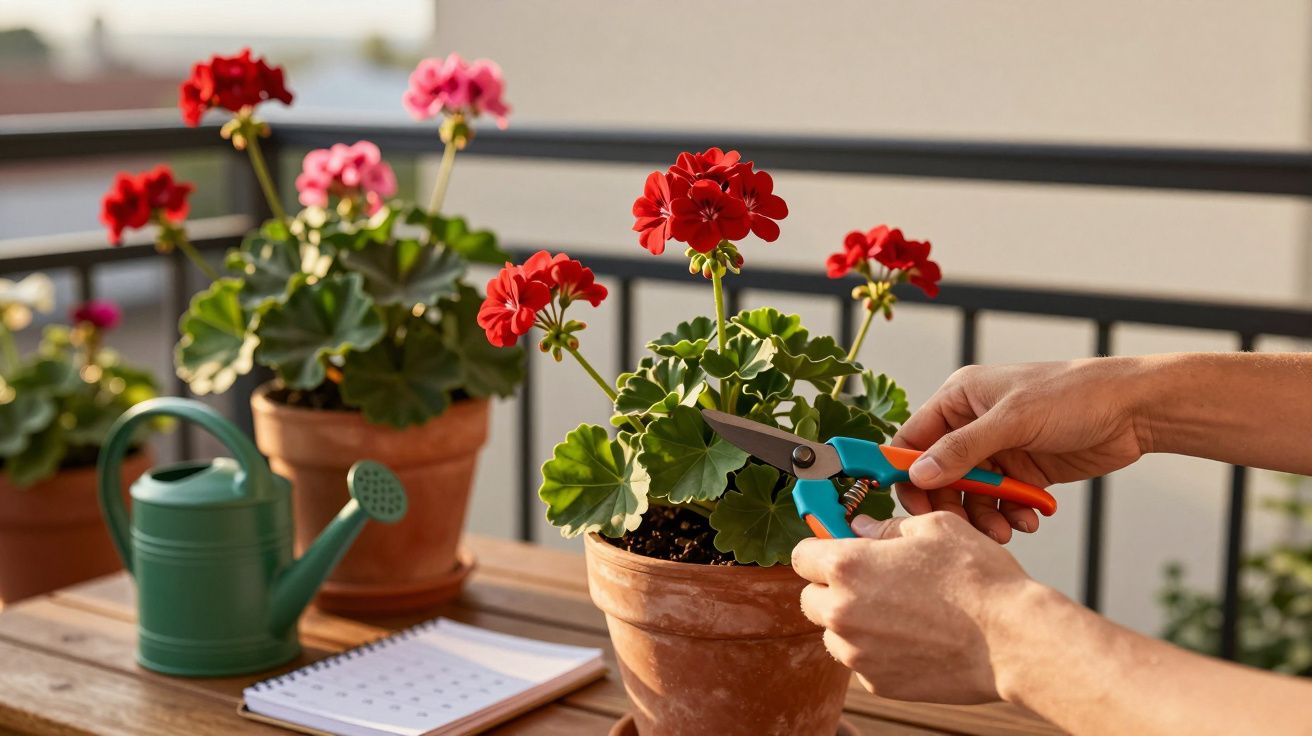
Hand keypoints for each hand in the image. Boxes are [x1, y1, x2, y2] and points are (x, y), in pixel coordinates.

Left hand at [793, 512, 1033, 703]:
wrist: (1013, 639)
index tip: (833, 551)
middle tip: (871, 582)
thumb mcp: (933, 528)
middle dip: (831, 589)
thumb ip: (885, 528)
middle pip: (809, 599)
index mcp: (848, 567)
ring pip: (834, 634)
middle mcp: (843, 612)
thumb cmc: (978, 578)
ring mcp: (858, 653)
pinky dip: (877, 650)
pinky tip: (913, 638)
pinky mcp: (878, 683)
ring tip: (898, 612)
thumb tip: (859, 529)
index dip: (818, 550)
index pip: (801, 556)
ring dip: (852, 622)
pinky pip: (861, 661)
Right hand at [894, 358, 1149, 541]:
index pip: (913, 440)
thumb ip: (963, 449)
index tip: (911, 506)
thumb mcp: (1014, 419)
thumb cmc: (1073, 395)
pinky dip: (1010, 515)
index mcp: (959, 399)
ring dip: (984, 517)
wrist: (1134, 410)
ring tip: (1005, 531)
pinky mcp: (1022, 473)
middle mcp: (972, 425)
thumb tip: (917, 474)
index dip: (906, 472)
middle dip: (951, 503)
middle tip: (962, 528)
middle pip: (938, 475)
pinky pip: (1001, 503)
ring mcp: (998, 450)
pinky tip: (1029, 519)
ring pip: (970, 495)